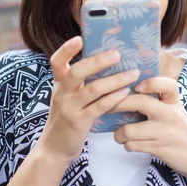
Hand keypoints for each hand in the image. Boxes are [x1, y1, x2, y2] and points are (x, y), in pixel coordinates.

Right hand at [36, 36, 138, 164]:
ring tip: (132, 73)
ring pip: (93, 90)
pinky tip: (125, 92)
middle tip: (117, 54)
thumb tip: (105, 61)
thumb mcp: (66, 96)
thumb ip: (79, 81)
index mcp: (58, 83)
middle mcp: (61, 93)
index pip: (57, 62)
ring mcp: (69, 108)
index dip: (66, 49)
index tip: (79, 38)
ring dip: (115, 80)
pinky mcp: (79, 122)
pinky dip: (113, 98)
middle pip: (77, 72)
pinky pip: (99, 107)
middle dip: (98, 62)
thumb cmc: (66, 117)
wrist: (54, 147)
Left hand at [111, 77, 186, 185]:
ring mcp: (164, 132)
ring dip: (118, 134)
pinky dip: (127, 145)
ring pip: (129, 129)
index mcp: (174, 103)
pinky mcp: (159, 148)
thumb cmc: (184, 131)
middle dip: (117, 104)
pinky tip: (131, 144)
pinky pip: (132, 145)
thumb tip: (127, 91)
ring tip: (120, 135)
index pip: (167, 85)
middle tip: (107, 107)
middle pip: (139, 102)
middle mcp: (170, 115)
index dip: (151, 82)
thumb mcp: (176, 111)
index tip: (138, 86)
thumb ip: (159, 101)